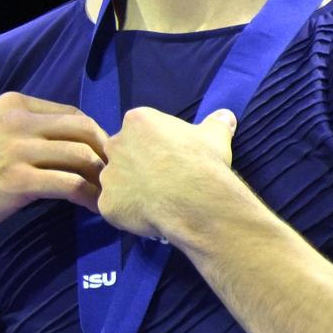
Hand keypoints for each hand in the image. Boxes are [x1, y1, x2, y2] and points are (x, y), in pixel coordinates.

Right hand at [0, 92, 107, 247]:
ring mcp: (16, 149)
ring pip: (81, 155)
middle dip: (105, 153)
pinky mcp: (18, 180)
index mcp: (12, 103)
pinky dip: (89, 197)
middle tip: (115, 175)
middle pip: (82, 129)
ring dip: (101, 177)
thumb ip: (27, 129)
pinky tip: (94, 208)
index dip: (94, 135)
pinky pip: (70, 184)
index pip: (71, 113)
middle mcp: (16, 120)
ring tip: (109, 194)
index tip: (103, 157)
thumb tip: (76, 140)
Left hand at [97, 107, 238, 244]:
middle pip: (122, 153)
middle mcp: (116, 144)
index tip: (169, 157)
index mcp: (138, 121)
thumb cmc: (202, 162)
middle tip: (160, 180)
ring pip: (115, 181)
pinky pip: (114, 207)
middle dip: (137, 164)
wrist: (195, 201)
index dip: (154, 145)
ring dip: (129, 189)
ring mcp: (108, 175)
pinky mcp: (106, 203)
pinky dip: (127, 212)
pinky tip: (148, 216)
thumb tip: (225, 116)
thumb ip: (215, 124)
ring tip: (155, 200)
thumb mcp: (215, 137)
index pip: (139, 130)